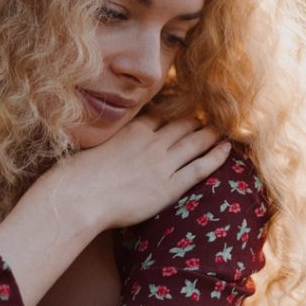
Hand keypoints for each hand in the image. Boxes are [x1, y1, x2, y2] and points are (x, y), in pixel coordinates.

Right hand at [60, 114, 230, 229]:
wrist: (81, 196)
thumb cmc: (78, 176)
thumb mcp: (94, 148)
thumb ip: (109, 143)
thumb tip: (107, 146)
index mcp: (133, 130)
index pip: (161, 115)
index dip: (175, 112)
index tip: (184, 109)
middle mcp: (152, 142)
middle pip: (182, 124)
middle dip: (197, 119)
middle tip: (212, 116)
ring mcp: (162, 163)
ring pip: (195, 142)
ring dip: (211, 134)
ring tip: (223, 129)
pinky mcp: (169, 186)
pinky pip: (199, 168)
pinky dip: (215, 157)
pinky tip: (227, 150)